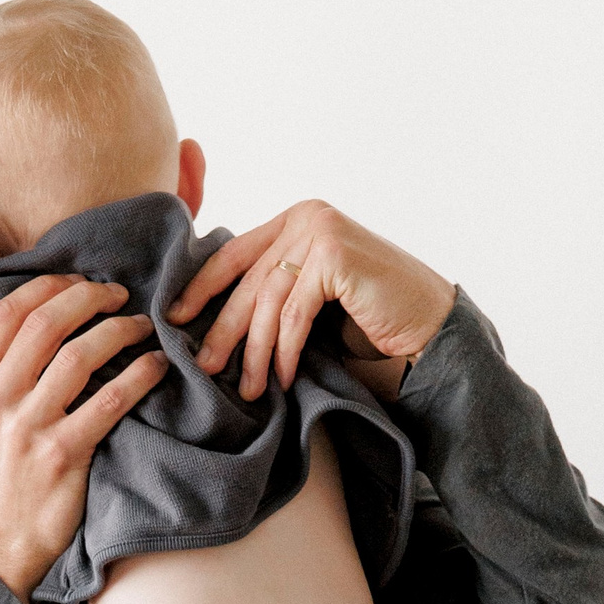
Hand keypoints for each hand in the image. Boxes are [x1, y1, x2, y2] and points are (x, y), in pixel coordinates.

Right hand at [0, 275, 167, 600]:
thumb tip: (32, 316)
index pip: (8, 312)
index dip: (49, 286)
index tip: (80, 283)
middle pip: (46, 323)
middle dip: (90, 298)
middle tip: (120, 295)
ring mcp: (26, 427)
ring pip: (80, 355)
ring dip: (120, 330)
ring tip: (142, 327)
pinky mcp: (62, 455)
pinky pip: (110, 400)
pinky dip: (139, 375)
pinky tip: (155, 366)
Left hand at [167, 201, 455, 399]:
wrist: (430, 323)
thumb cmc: (371, 315)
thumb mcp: (313, 293)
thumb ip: (277, 287)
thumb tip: (214, 318)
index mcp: (295, 218)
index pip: (234, 253)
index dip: (201, 287)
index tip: (174, 318)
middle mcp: (306, 216)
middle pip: (248, 280)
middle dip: (223, 328)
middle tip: (204, 367)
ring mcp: (320, 231)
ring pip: (268, 300)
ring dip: (255, 350)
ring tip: (248, 387)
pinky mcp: (335, 257)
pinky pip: (295, 314)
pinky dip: (287, 351)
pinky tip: (284, 379)